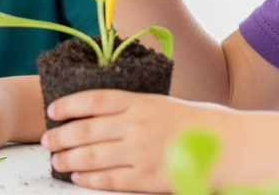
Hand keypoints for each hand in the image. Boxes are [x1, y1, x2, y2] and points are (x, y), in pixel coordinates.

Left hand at [42, 89, 220, 191]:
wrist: (232, 147)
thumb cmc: (202, 124)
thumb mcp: (166, 105)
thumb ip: (136, 109)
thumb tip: (104, 115)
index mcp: (141, 102)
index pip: (95, 100)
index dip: (69, 105)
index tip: (52, 110)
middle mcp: (137, 125)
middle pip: (86, 130)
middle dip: (61, 136)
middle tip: (46, 141)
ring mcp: (142, 152)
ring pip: (93, 155)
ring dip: (69, 159)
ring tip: (56, 162)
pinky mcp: (149, 177)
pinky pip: (111, 179)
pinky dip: (90, 179)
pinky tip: (78, 178)